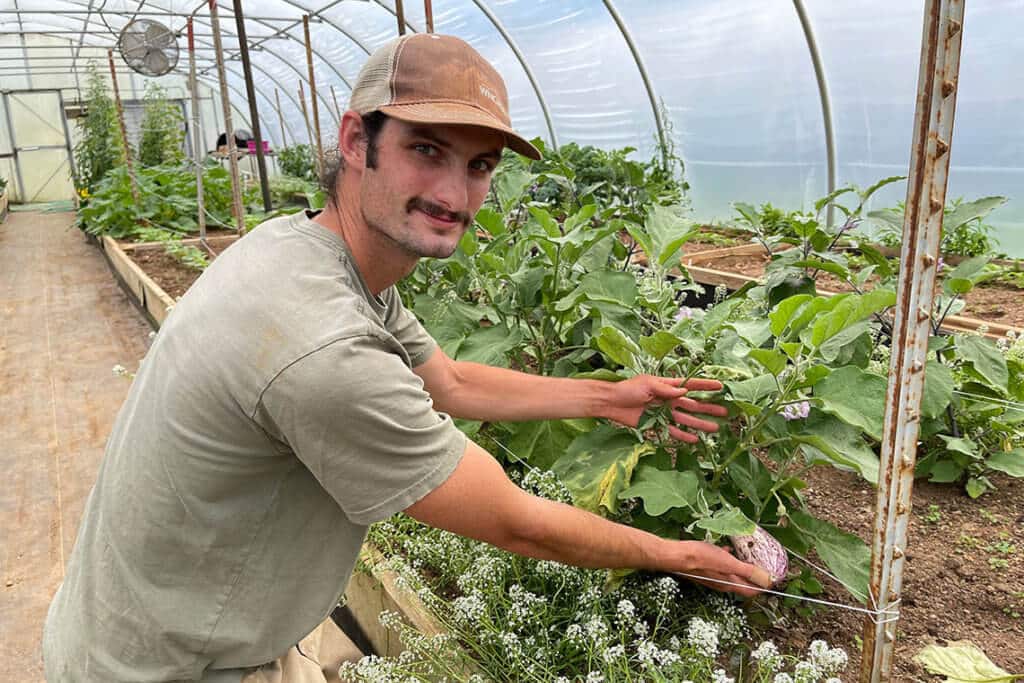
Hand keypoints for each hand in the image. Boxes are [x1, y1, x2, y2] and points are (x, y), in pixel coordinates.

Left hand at [603, 375, 728, 442]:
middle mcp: (669, 399)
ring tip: (715, 428)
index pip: (691, 385)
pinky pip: (673, 431)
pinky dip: (683, 436)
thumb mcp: (647, 384)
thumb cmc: (628, 389)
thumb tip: (684, 391)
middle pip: (693, 404)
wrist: (612, 403)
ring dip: (700, 423)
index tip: (721, 386)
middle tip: (725, 412)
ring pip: (686, 419)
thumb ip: (666, 389)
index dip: (706, 386)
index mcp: (668, 386)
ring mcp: (664, 413)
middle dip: (709, 407)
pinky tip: (695, 440)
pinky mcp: (657, 425)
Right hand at [670, 541, 768, 597]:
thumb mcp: (728, 563)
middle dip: (755, 576)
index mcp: (730, 584)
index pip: (752, 590)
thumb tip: (768, 580)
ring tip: (748, 556)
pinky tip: (727, 550)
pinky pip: (722, 566)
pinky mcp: (706, 568)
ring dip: (742, 568)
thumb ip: (748, 571)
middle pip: (744, 583)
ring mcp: (714, 576)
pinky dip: (728, 559)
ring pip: (733, 574)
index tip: (774, 577)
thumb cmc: (701, 559)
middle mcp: (723, 583)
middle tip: (764, 565)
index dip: (764, 585)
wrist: (676, 556)